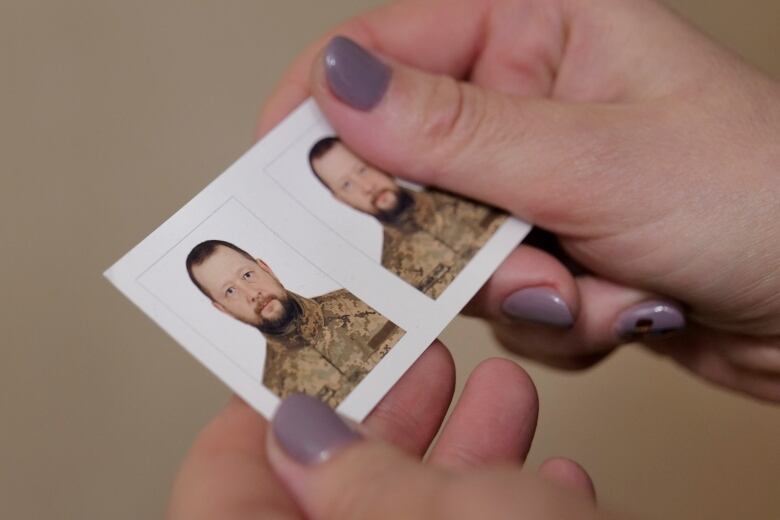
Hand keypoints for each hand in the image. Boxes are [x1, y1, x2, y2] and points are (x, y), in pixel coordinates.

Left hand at [167, 342, 595, 517]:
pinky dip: (518, 510)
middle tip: (430, 352)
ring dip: (473, 453)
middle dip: (395, 414)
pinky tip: (557, 478)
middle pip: (336, 492)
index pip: (223, 485)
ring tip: (505, 389)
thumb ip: (351, 477)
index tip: (316, 345)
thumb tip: (298, 429)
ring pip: (422, 514)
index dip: (268, 405)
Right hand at [257, 0, 779, 401]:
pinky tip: (617, 309)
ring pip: (453, 246)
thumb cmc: (765, 199)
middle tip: (501, 258)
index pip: (390, 48)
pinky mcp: (554, 249)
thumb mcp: (595, 158)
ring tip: (591, 288)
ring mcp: (539, 181)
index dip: (324, 108)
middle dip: (450, 236)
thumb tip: (340, 85)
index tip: (282, 171)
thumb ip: (456, 130)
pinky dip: (549, 320)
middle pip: (412, 164)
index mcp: (540, 26)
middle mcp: (531, 99)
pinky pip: (497, 295)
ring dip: (515, 288)